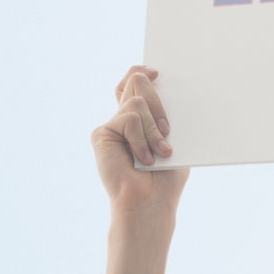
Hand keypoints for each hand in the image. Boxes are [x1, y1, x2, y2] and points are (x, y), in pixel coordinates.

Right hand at [91, 66, 190, 273]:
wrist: (149, 201)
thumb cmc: (166, 178)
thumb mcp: (172, 140)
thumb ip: (159, 112)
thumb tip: (149, 79)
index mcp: (142, 121)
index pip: (135, 86)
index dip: (142, 74)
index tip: (157, 72)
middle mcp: (124, 120)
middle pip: (136, 85)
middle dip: (158, 102)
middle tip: (169, 130)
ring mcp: (112, 126)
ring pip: (136, 100)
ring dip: (154, 127)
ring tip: (160, 152)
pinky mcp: (102, 133)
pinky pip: (129, 118)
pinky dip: (142, 138)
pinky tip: (143, 158)